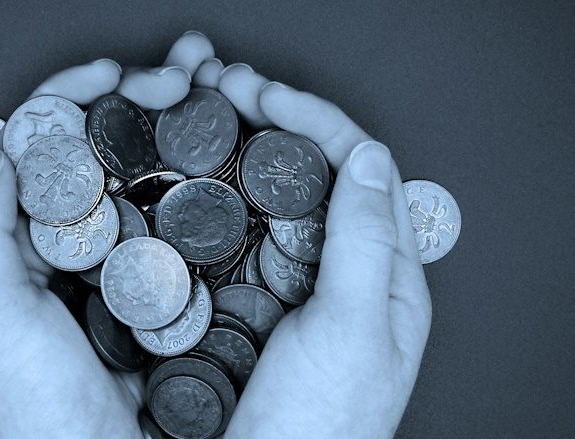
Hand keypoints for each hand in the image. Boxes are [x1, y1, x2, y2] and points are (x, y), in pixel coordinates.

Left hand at [0, 32, 215, 437]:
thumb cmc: (38, 411)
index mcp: (29, 243)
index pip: (42, 147)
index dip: (72, 98)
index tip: (110, 74)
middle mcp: (79, 245)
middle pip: (106, 150)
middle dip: (145, 97)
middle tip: (187, 72)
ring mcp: (128, 263)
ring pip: (152, 178)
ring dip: (184, 129)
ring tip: (218, 92)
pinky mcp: (169, 287)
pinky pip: (186, 225)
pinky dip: (210, 186)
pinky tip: (233, 159)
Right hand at [212, 66, 431, 437]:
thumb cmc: (319, 426)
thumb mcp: (352, 330)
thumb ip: (364, 242)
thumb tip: (368, 157)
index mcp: (387, 275)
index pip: (362, 169)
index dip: (316, 120)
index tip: (264, 98)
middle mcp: (346, 272)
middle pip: (322, 172)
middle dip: (278, 120)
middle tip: (228, 91)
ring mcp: (299, 286)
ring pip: (284, 197)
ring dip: (252, 149)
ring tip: (211, 118)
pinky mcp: (260, 301)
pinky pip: (251, 233)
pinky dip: (229, 195)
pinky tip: (202, 182)